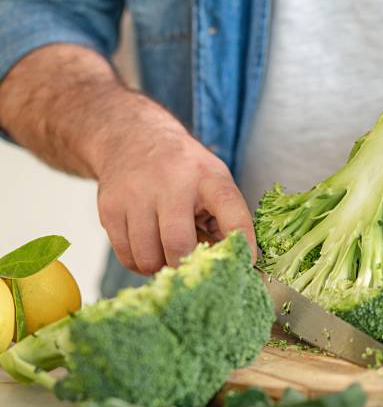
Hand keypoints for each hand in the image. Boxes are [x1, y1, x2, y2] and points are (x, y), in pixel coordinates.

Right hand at [95, 126, 254, 274]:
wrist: (134, 138)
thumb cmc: (185, 172)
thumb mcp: (214, 182)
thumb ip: (227, 221)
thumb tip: (238, 265)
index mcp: (209, 178)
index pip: (232, 213)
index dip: (242, 242)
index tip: (247, 262)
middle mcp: (172, 183)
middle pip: (179, 245)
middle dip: (188, 266)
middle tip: (193, 266)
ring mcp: (136, 194)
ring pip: (148, 257)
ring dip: (162, 267)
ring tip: (169, 255)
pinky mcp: (110, 208)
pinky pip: (126, 256)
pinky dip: (141, 265)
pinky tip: (150, 250)